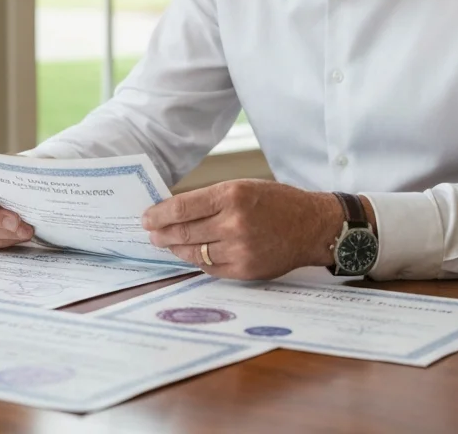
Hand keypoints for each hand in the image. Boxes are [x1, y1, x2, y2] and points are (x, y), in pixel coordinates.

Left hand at [141, 179, 340, 279]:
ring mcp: (239, 249)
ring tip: (169, 244)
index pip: (182, 208)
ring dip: (177, 249)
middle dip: (162, 233)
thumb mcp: (244, 187)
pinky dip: (198, 261)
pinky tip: (193, 254)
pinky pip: (210, 268)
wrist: (311, 227)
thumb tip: (175, 211)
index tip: (147, 218)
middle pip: (184, 232)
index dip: (159, 214)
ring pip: (194, 252)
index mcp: (232, 195)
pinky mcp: (244, 270)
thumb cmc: (277, 203)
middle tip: (152, 233)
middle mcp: (234, 223)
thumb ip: (211, 199)